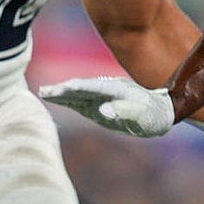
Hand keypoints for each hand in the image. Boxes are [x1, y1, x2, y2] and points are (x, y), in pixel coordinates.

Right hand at [39, 77, 174, 136]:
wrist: (160, 112)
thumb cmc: (153, 116)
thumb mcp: (143, 116)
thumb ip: (125, 111)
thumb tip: (103, 111)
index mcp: (118, 90)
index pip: (93, 87)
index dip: (77, 88)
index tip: (63, 88)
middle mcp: (107, 90)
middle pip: (81, 88)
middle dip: (63, 90)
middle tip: (45, 91)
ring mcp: (102, 97)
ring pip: (78, 93)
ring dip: (62, 93)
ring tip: (43, 92)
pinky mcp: (99, 106)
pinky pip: (80, 101)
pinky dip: (67, 100)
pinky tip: (55, 98)